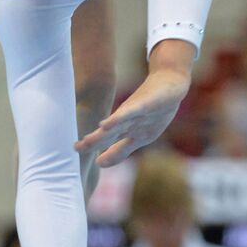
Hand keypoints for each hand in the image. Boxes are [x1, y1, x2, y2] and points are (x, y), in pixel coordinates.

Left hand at [75, 68, 190, 166]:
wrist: (171, 82)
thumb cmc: (155, 109)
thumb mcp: (142, 136)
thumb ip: (122, 149)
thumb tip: (101, 164)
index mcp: (128, 130)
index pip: (108, 142)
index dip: (94, 148)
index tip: (77, 153)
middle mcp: (128, 122)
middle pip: (108, 134)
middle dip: (93, 142)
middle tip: (75, 148)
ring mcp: (135, 113)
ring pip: (115, 125)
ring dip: (101, 134)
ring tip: (86, 140)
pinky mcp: (144, 104)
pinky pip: (129, 113)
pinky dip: (117, 120)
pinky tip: (105, 124)